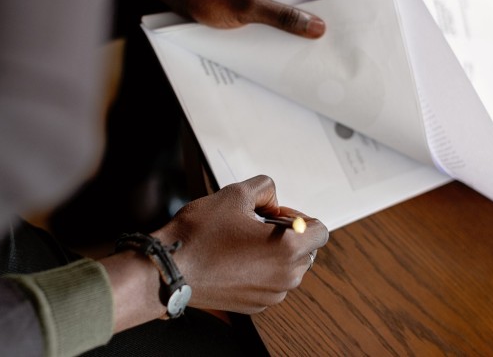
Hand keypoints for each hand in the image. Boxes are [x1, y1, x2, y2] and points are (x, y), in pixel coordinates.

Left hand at [133, 0, 338, 38]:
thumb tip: (318, 27)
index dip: (336, 5)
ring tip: (310, 50)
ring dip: (299, 25)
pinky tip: (286, 45)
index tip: (346, 29)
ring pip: (294, 6)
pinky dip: (283, 26)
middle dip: (319, 19)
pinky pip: (278, 11)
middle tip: (329, 46)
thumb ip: (284, 18)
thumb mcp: (248, 8)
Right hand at [154, 175, 328, 313]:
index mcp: (289, 249)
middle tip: (254, 225)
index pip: (320, 231)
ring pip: (288, 268)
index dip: (299, 216)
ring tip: (241, 242)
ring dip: (273, 253)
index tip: (275, 215)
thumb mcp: (235, 194)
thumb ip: (265, 187)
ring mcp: (271, 295)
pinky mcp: (256, 305)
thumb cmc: (201, 235)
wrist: (171, 269)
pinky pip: (270, 283)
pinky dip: (259, 271)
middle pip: (305, 250)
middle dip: (286, 234)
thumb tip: (273, 200)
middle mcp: (286, 276)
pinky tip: (234, 259)